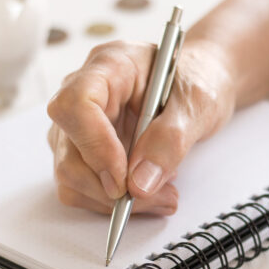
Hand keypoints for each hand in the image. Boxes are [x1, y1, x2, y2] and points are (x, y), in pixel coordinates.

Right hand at [47, 39, 235, 214]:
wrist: (200, 83)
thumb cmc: (197, 79)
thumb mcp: (198, 103)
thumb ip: (171, 139)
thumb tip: (140, 183)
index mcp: (110, 66)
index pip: (76, 104)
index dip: (95, 146)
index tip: (124, 179)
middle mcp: (85, 92)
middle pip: (69, 149)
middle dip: (110, 187)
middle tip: (158, 195)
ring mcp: (79, 124)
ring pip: (70, 175)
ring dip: (113, 199)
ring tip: (162, 194)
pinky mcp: (83, 151)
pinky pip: (80, 188)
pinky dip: (111, 203)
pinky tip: (146, 193)